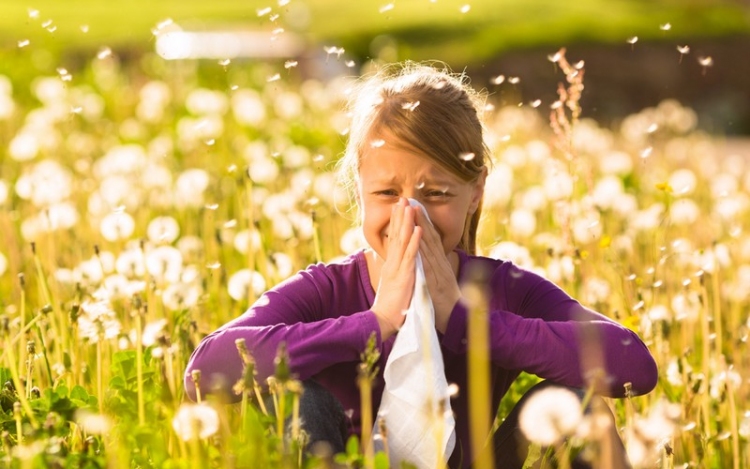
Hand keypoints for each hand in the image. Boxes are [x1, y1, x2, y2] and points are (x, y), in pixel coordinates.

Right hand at [371, 199, 422, 339]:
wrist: (383, 320)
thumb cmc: (390, 305)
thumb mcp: (393, 284)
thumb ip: (394, 272)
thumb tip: (396, 263)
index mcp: (391, 264)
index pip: (393, 239)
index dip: (396, 223)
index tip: (399, 208)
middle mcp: (392, 263)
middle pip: (396, 235)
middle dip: (399, 216)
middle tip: (402, 199)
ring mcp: (398, 268)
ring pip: (403, 241)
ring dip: (407, 223)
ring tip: (410, 207)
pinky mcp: (404, 275)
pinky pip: (411, 256)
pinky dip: (415, 241)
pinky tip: (418, 229)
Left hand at [414, 208, 461, 332]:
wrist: (456, 321)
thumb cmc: (446, 303)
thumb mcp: (439, 282)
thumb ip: (435, 270)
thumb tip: (430, 260)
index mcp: (439, 264)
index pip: (430, 239)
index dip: (423, 222)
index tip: (414, 207)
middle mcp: (440, 264)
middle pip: (429, 237)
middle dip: (420, 218)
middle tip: (411, 200)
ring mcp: (439, 271)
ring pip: (429, 245)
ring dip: (421, 227)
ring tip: (413, 211)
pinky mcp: (435, 281)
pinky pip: (428, 263)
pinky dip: (423, 249)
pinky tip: (418, 237)